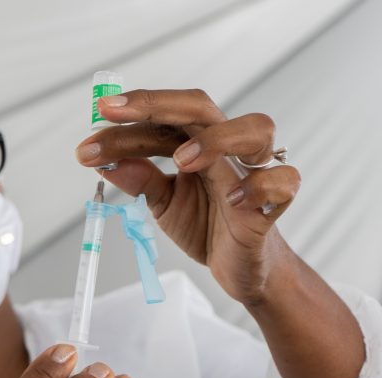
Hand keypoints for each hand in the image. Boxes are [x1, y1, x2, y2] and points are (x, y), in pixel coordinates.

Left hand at [75, 89, 300, 304]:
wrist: (241, 268)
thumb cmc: (207, 226)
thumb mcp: (163, 203)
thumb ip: (140, 181)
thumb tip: (104, 163)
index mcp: (198, 144)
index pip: (164, 118)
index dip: (132, 114)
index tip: (97, 113)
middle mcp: (226, 150)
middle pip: (202, 107)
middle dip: (155, 105)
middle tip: (113, 113)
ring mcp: (252, 174)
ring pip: (257, 129)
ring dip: (215, 139)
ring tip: (181, 161)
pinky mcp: (273, 206)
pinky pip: (283, 182)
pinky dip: (260, 186)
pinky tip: (234, 201)